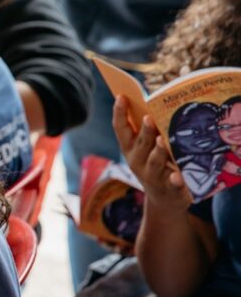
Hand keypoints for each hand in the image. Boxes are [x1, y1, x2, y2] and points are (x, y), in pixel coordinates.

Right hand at [112, 96, 190, 210]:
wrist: (164, 199)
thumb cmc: (156, 164)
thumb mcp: (146, 148)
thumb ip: (146, 130)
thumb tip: (150, 100)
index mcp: (129, 148)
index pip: (121, 129)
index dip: (119, 113)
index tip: (121, 97)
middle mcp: (137, 161)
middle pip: (140, 144)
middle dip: (144, 131)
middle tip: (147, 117)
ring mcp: (152, 176)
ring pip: (154, 162)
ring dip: (158, 151)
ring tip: (162, 141)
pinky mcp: (169, 188)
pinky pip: (172, 184)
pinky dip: (174, 180)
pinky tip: (177, 176)